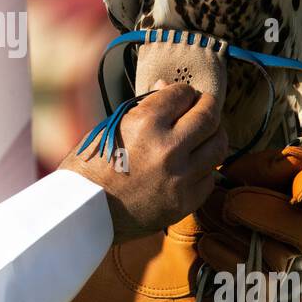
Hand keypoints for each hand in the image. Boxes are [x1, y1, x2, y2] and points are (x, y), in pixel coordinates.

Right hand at [59, 80, 227, 242]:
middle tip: (203, 105)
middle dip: (207, 106)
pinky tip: (195, 163)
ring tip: (205, 133)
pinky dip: (205, 166)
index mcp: (145, 123)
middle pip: (208, 117)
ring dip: (214, 134)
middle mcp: (168, 148)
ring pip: (218, 146)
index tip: (182, 95)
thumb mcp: (111, 127)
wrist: (82, 213)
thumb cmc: (89, 168)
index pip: (182, 94)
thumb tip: (166, 88)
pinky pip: (210, 177)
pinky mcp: (185, 202)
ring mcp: (180, 178)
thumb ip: (144, 108)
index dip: (183, 92)